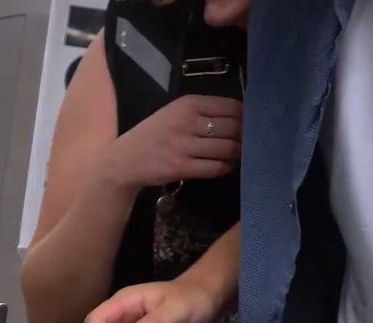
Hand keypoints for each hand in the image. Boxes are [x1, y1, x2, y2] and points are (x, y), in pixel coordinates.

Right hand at [100, 94, 241, 191]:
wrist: (124, 161)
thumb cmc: (153, 135)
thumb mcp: (174, 113)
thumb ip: (203, 112)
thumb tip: (241, 118)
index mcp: (188, 104)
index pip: (231, 107)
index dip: (246, 117)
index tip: (248, 124)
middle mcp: (187, 122)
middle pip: (233, 128)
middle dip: (243, 137)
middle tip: (246, 143)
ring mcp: (184, 146)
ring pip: (226, 148)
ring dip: (236, 153)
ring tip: (235, 155)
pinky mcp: (181, 167)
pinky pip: (214, 167)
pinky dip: (224, 168)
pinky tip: (223, 166)